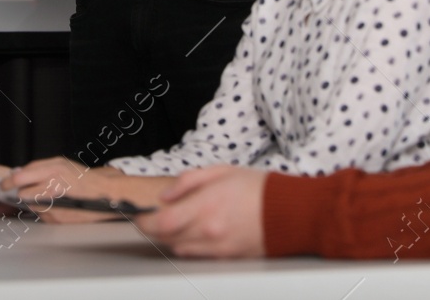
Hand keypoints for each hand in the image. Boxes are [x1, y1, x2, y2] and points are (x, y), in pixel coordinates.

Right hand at [6, 157, 123, 223]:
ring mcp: (58, 164)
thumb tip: (28, 204)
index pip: (27, 192)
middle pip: (24, 174)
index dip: (19, 198)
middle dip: (11, 182)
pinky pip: (39, 163)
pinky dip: (30, 169)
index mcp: (56, 188)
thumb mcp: (63, 217)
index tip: (13, 200)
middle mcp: (56, 172)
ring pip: (30, 166)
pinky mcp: (60, 160)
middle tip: (2, 187)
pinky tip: (25, 175)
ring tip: (10, 181)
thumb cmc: (89, 206)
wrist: (106, 190)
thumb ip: (42, 210)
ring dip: (19, 174)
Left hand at [135, 165, 266, 257]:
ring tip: (179, 221)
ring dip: (171, 237)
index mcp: (205, 207)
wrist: (290, 213)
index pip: (160, 223)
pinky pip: (196, 255)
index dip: (143, 220)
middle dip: (155, 228)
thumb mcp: (221, 171)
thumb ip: (188, 181)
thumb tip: (166, 195)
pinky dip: (188, 244)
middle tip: (155, 216)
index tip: (140, 214)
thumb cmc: (258, 189)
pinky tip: (195, 231)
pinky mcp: (225, 257)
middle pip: (165, 238)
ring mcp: (216, 247)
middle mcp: (207, 231)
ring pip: (178, 248)